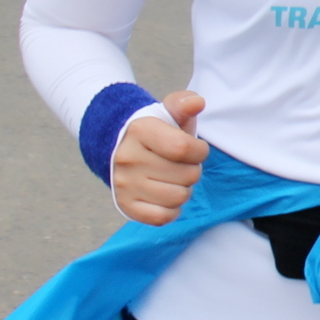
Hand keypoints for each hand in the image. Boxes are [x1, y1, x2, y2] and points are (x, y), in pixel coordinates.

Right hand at [112, 91, 208, 225]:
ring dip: (184, 189)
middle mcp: (128, 159)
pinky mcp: (126, 205)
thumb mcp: (167, 112)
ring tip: (174, 178)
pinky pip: (163, 217)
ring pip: (179, 197)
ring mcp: (125, 184)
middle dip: (193, 170)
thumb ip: (184, 104)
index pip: (184, 148)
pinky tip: (166, 194)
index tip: (196, 149)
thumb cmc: (155, 132)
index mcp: (140, 131)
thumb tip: (197, 102)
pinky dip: (171, 209)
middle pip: (187, 176)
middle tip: (182, 164)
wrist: (119, 149)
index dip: (200, 151)